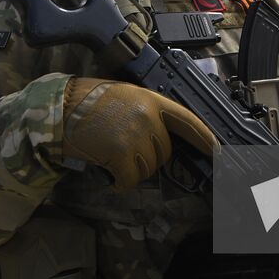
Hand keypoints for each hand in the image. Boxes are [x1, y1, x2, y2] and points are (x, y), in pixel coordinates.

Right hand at [60, 78, 217, 189]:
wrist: (60, 108)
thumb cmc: (87, 102)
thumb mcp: (124, 96)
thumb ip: (146, 112)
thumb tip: (161, 137)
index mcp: (151, 100)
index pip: (187, 121)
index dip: (205, 138)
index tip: (218, 151)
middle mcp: (148, 117)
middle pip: (164, 152)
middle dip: (146, 157)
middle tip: (122, 148)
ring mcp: (136, 135)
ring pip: (148, 168)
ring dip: (131, 169)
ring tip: (110, 153)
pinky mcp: (122, 153)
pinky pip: (131, 180)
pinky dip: (119, 181)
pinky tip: (107, 170)